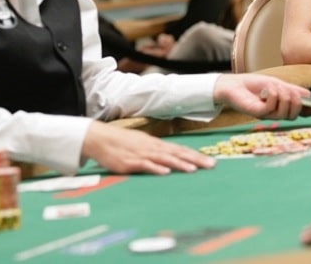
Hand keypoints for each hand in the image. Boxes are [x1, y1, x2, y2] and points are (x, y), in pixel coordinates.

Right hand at [81, 121, 215, 174]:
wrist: (99, 138)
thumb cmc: (120, 143)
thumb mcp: (141, 144)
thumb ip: (155, 151)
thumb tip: (171, 158)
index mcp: (155, 144)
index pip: (179, 149)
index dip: (195, 155)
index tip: (211, 161)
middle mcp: (151, 147)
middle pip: (177, 153)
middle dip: (195, 159)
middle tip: (212, 165)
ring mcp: (141, 154)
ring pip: (164, 158)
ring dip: (179, 163)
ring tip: (193, 169)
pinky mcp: (130, 162)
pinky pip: (145, 165)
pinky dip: (156, 168)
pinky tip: (166, 172)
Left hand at [213, 74, 310, 119]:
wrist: (234, 84)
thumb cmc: (253, 85)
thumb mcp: (277, 84)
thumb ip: (292, 89)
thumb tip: (309, 94)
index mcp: (282, 107)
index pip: (300, 113)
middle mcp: (276, 114)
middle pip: (294, 115)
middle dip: (297, 102)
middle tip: (291, 91)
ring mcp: (266, 115)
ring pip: (285, 113)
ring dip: (284, 97)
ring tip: (276, 87)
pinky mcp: (257, 114)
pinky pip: (271, 108)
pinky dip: (273, 96)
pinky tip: (267, 90)